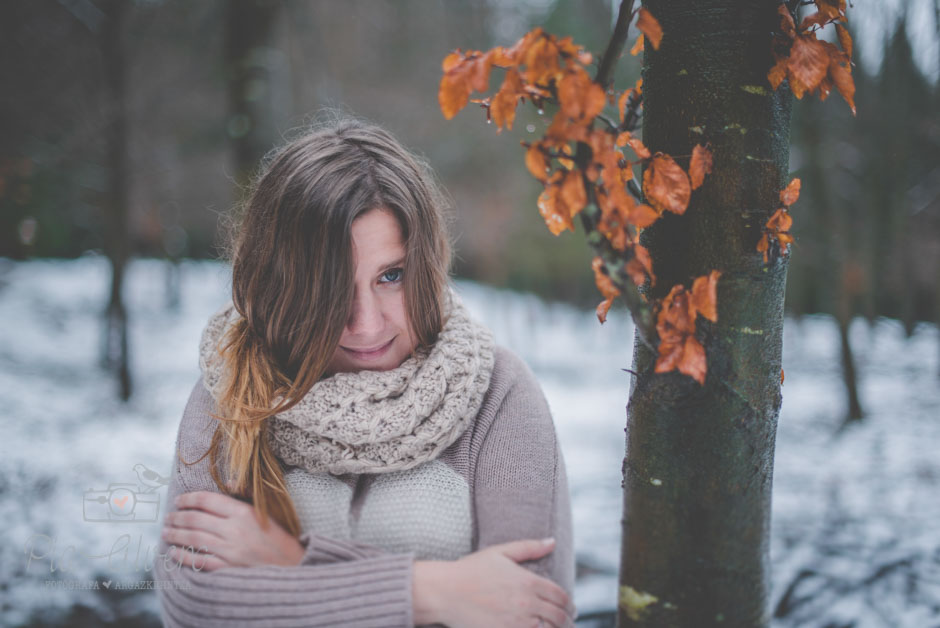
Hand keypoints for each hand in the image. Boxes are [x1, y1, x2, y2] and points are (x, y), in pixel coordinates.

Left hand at [161, 491, 304, 571]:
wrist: (292, 565)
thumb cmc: (278, 537)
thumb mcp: (265, 512)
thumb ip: (245, 497)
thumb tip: (228, 481)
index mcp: (243, 512)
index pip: (207, 501)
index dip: (188, 499)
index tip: (179, 500)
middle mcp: (234, 529)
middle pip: (195, 519)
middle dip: (177, 517)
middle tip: (168, 517)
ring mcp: (229, 550)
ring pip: (193, 539)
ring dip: (175, 535)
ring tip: (166, 532)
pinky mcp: (227, 568)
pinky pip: (198, 561)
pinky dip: (182, 556)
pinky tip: (173, 552)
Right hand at [415, 538, 575, 627]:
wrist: (446, 592)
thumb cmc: (471, 570)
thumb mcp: (501, 552)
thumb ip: (529, 548)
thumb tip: (552, 542)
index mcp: (528, 582)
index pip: (560, 596)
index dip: (569, 604)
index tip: (571, 608)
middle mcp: (526, 604)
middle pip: (558, 617)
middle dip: (567, 620)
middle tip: (568, 622)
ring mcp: (517, 623)